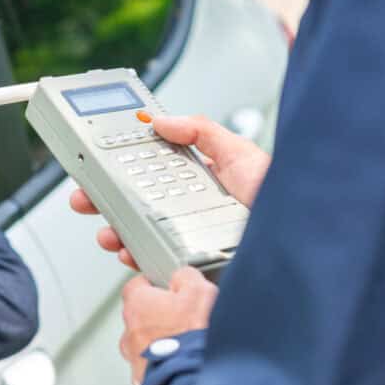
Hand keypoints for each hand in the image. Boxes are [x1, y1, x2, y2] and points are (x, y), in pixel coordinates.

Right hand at [70, 115, 270, 269]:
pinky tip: (129, 250)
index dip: (119, 166)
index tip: (95, 161)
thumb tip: (161, 119)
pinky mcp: (188, 265)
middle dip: (102, 199)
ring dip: (112, 229)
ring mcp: (185, 238)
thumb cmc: (279, 200)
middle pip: (133, 203)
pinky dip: (134, 256)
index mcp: (195, 182)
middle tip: (83, 195)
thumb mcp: (241, 154)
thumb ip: (202, 131)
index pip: (148, 170)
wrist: (300, 242)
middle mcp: (186, 211)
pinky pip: (152, 261)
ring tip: (105, 228)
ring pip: (136, 233)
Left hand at [120, 266, 216, 384]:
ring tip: (186, 345)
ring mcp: (133, 356)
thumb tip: (182, 276)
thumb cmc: (194, 337)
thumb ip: (186, 276)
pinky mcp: (142, 379)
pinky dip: (164, 363)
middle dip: (162, 315)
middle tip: (186, 320)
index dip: (158, 286)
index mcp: (137, 303)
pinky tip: (183, 363)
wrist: (194, 380)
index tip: (173, 291)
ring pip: (145, 341)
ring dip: (162, 341)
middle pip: (142, 315)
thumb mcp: (198, 291)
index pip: (138, 285)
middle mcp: (129, 330)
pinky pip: (151, 365)